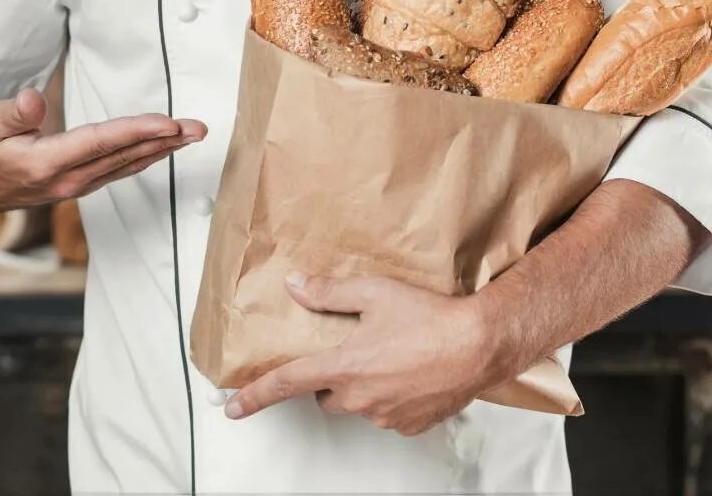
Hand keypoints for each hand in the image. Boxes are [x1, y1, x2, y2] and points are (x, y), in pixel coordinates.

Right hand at [0, 87, 206, 211]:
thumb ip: (13, 114)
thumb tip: (33, 101)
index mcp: (45, 164)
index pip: (101, 143)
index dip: (137, 131)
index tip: (169, 122)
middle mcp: (66, 181)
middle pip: (124, 156)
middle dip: (164, 141)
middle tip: (199, 128)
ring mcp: (74, 187)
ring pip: (126, 165)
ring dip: (162, 150)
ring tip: (191, 136)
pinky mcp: (77, 185)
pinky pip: (119, 170)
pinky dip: (145, 157)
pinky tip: (162, 148)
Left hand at [224, 273, 497, 436]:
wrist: (478, 345)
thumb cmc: (431, 317)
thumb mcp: (374, 292)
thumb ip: (330, 292)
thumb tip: (297, 286)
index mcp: (344, 366)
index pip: (287, 383)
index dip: (255, 395)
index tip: (233, 406)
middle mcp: (360, 397)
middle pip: (326, 395)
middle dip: (331, 377)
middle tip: (355, 348)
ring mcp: (386, 415)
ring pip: (359, 403)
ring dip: (365, 384)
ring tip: (393, 353)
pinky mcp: (410, 424)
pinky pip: (389, 412)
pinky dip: (392, 395)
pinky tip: (411, 370)